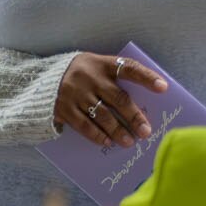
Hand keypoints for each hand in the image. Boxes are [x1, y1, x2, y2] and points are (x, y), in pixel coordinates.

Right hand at [52, 52, 167, 147]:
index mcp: (102, 64)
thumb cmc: (83, 74)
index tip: (164, 88)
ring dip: (117, 130)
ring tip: (129, 142)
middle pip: (118, 98)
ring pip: (101, 115)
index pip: (129, 68)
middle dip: (134, 116)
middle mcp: (89, 77)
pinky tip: (107, 142)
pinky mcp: (63, 108)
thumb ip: (116, 79)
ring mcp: (75, 93)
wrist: (42, 79)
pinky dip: (96, 135)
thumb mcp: (97, 67)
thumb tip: (145, 100)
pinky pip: (83, 124)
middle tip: (145, 131)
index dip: (147, 77)